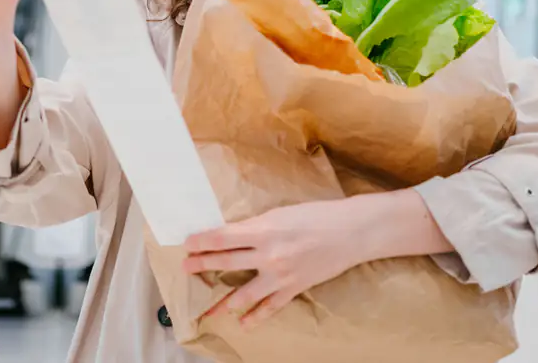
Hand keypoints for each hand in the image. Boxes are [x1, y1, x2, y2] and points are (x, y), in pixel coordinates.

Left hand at [183, 199, 370, 328]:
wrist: (351, 231)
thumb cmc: (316, 215)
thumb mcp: (280, 213)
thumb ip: (256, 226)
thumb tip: (233, 236)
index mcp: (263, 229)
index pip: (222, 237)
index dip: (201, 241)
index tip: (187, 243)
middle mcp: (269, 254)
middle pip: (226, 262)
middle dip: (202, 265)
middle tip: (186, 268)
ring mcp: (281, 274)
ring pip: (244, 293)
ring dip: (224, 301)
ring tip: (209, 307)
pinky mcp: (294, 287)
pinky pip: (270, 307)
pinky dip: (255, 317)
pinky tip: (243, 323)